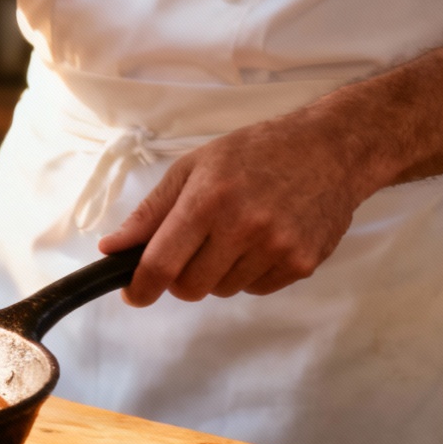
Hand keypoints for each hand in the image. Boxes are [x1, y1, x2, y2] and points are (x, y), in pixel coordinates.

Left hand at [98, 114, 379, 305]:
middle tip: (191, 250)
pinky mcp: (302, 264)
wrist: (331, 150)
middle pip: (190, 288)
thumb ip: (151, 212)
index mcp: (208, 201)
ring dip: (217, 273)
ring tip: (234, 235)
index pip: (162, 264)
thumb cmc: (255, 153)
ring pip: (222, 290)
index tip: (134, 293)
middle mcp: (243, 227)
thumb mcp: (194, 168)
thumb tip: (111, 248)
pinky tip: (260, 241)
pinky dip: (248, 274)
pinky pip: (255, 289)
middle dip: (180, 277)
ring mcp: (277, 249)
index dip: (141, 287)